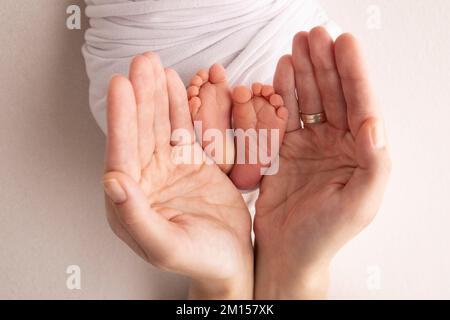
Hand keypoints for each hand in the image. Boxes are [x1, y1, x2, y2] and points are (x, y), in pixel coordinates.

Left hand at [102, 53, 252, 298]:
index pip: (122, 154)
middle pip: (140, 132)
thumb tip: (112, 182)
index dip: (121, 120)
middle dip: (140, 97)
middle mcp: (144, 181)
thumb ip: (135, 217)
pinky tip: (172, 83)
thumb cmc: (200, 259)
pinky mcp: (189, 161)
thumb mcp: (166, 246)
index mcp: (130, 202)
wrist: (231, 258)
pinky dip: (177, 105)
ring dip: (155, 94)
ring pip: (158, 125)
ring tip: (153, 64)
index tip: (121, 86)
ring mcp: (166, 168)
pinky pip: (181, 128)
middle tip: (141, 64)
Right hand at [254, 27, 390, 298]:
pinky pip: (285, 113)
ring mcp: (310, 143)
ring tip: (298, 43)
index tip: (344, 43)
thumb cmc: (325, 233)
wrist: (287, 250)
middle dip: (325, 62)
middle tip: (315, 34)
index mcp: (361, 153)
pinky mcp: (285, 147)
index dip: (353, 72)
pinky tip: (283, 70)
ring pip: (310, 98)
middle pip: (334, 93)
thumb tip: (373, 122)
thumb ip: (374, 164)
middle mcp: (337, 143)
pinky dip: (284, 91)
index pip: (361, 104)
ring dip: (305, 70)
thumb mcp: (360, 204)